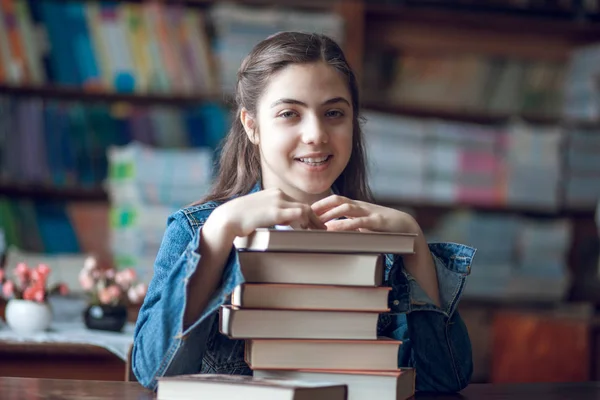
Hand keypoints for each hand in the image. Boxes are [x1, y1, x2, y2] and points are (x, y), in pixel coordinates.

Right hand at [211, 188, 325, 238]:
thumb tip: (276, 220)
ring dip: (314, 221)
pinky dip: (307, 223)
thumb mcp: (257, 211)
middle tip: (322, 228)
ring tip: (319, 231)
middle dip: (314, 218)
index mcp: (273, 192)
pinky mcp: (276, 212)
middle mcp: (278, 194)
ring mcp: (277, 202)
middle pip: (303, 205)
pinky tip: (309, 232)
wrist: (227, 218)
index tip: (313, 223)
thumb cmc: (239, 217)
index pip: (295, 202)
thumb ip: (269, 212)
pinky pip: (299, 215)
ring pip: (305, 209)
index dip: (307, 213)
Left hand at [311, 195, 419, 233]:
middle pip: (337, 200)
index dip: (320, 204)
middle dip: (321, 206)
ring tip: (317, 222)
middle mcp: (361, 206)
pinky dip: (345, 225)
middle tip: (305, 214)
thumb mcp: (363, 224)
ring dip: (330, 214)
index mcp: (357, 206)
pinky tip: (335, 230)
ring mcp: (369, 212)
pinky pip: (359, 221)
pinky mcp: (377, 221)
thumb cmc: (383, 227)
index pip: (335, 200)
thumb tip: (329, 230)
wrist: (407, 226)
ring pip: (346, 207)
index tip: (306, 211)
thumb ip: (348, 225)